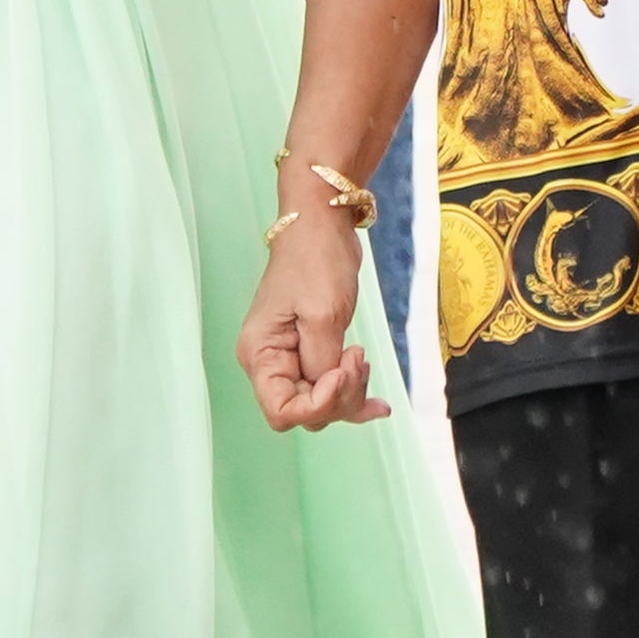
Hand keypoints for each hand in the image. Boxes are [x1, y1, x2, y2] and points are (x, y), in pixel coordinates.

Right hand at [239, 180, 385, 429]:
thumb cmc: (315, 261)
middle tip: (357, 358)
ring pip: (321, 404)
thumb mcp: (323, 315)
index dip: (318, 404)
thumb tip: (327, 389)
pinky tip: (378, 401)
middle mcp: (270, 362)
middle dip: (338, 396)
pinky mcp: (311, 351)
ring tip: (363, 359)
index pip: (282, 412)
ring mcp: (290, 358)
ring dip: (349, 393)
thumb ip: (322, 362)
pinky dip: (353, 392)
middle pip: (304, 411)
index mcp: (260, 355)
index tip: (341, 371)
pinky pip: (330, 387)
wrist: (321, 226)